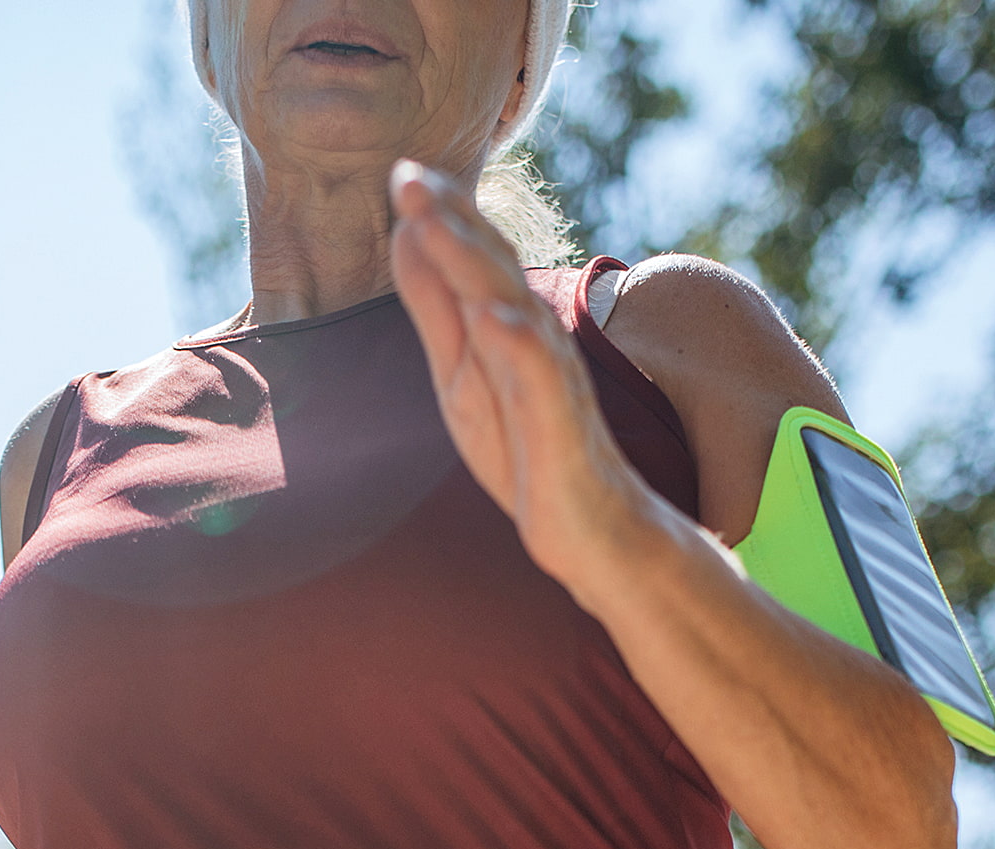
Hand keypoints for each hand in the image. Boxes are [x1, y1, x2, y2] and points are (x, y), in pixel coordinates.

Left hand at [388, 159, 649, 587]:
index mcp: (504, 324)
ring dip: (475, 265)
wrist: (592, 532)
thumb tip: (406, 233)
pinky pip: (543, 381)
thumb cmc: (526, 449)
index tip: (402, 169)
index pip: (472, 255)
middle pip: (492, 268)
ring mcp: (552, 381)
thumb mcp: (460, 373)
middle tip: (411, 175)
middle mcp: (534, 340)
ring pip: (514, 310)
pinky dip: (518, 345)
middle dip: (452, 221)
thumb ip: (435, 306)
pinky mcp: (562, 427)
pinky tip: (491, 316)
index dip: (440, 214)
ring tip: (436, 225)